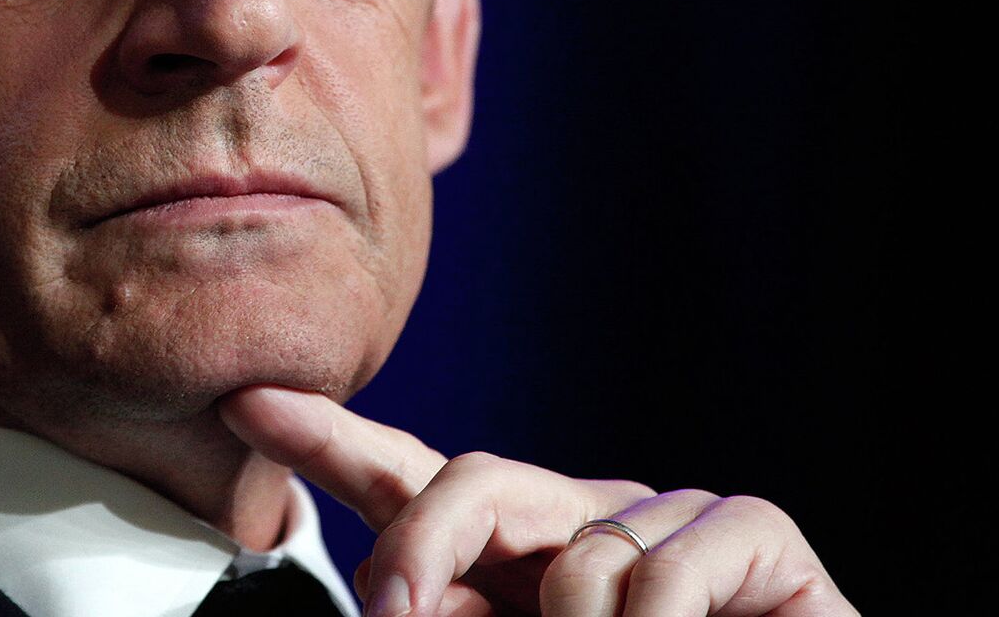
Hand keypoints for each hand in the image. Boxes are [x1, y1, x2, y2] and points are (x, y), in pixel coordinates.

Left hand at [219, 386, 855, 616]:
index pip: (412, 484)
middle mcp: (583, 521)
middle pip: (475, 479)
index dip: (331, 441)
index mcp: (515, 561)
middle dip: (421, 544)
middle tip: (396, 616)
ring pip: (578, 553)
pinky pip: (667, 566)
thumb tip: (388, 605)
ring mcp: (669, 516)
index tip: (246, 403)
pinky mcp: (752, 529)